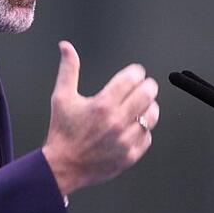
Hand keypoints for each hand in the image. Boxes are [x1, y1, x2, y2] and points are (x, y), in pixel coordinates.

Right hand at [42, 41, 159, 195]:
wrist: (63, 166)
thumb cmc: (62, 131)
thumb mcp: (62, 97)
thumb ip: (68, 69)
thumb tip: (66, 46)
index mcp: (102, 105)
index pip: (131, 79)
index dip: (136, 72)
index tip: (135, 72)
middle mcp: (117, 122)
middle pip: (147, 94)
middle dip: (147, 86)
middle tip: (144, 85)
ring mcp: (125, 140)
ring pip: (152, 116)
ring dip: (150, 107)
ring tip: (142, 105)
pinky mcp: (130, 155)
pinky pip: (148, 137)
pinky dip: (144, 130)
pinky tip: (135, 126)